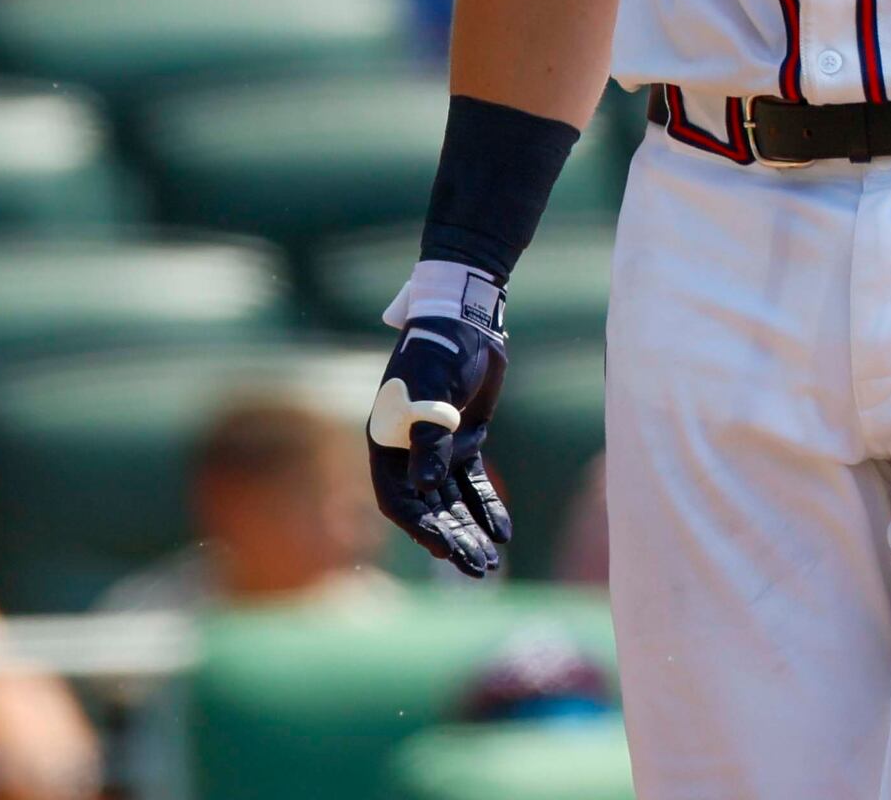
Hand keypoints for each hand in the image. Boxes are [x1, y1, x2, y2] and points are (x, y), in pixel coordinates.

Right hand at [370, 268, 512, 576]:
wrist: (467, 320)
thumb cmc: (440, 351)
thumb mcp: (433, 390)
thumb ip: (430, 437)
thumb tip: (427, 486)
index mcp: (387, 442)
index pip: (398, 499)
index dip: (419, 526)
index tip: (443, 548)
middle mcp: (408, 452)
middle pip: (429, 508)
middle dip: (452, 539)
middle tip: (478, 569)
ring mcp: (437, 448)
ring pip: (452, 501)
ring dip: (469, 531)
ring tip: (490, 564)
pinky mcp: (464, 440)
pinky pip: (473, 483)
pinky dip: (487, 506)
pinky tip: (503, 532)